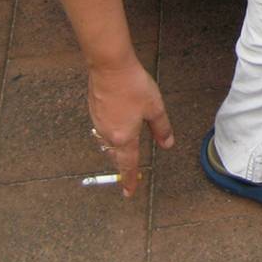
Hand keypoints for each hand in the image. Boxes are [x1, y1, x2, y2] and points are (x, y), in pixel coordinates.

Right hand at [87, 57, 174, 197]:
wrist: (110, 67)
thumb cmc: (134, 87)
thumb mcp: (155, 108)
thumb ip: (161, 128)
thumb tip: (167, 144)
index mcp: (124, 137)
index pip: (128, 164)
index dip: (130, 180)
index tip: (128, 193)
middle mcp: (108, 134)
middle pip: (116, 156)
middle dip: (122, 165)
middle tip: (128, 173)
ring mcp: (98, 123)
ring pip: (107, 144)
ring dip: (115, 151)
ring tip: (123, 153)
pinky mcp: (94, 111)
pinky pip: (102, 131)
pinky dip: (109, 135)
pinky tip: (115, 127)